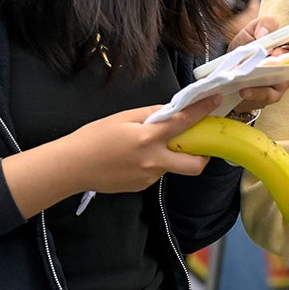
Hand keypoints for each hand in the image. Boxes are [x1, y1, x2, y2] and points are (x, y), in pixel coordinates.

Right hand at [65, 97, 221, 194]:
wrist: (72, 167)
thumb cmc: (92, 138)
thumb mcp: (121, 118)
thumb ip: (149, 114)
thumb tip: (170, 111)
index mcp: (147, 138)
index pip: (183, 123)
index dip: (202, 111)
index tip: (216, 102)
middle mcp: (153, 161)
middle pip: (194, 165)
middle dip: (202, 155)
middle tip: (195, 144)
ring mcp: (148, 177)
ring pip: (171, 167)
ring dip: (168, 156)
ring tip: (141, 147)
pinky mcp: (141, 187)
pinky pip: (156, 173)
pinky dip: (152, 164)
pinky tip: (131, 159)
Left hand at [225, 15, 288, 117]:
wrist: (226, 75)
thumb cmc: (243, 53)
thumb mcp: (249, 32)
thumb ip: (262, 24)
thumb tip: (268, 33)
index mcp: (287, 47)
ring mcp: (282, 81)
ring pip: (287, 78)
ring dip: (275, 71)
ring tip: (261, 65)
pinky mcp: (270, 96)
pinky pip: (268, 95)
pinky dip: (256, 91)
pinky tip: (245, 89)